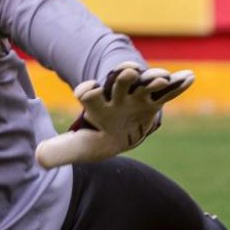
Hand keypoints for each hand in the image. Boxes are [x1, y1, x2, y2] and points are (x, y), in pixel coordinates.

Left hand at [35, 62, 194, 168]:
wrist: (123, 125)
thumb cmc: (102, 135)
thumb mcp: (82, 145)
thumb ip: (61, 150)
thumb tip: (39, 157)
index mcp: (98, 104)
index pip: (91, 95)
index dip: (88, 92)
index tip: (85, 92)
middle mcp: (119, 95)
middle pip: (119, 83)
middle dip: (122, 77)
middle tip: (125, 72)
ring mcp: (140, 95)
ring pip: (146, 83)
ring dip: (153, 78)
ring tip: (161, 76)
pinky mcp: (158, 98)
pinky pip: (170, 90)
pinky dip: (179, 83)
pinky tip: (190, 77)